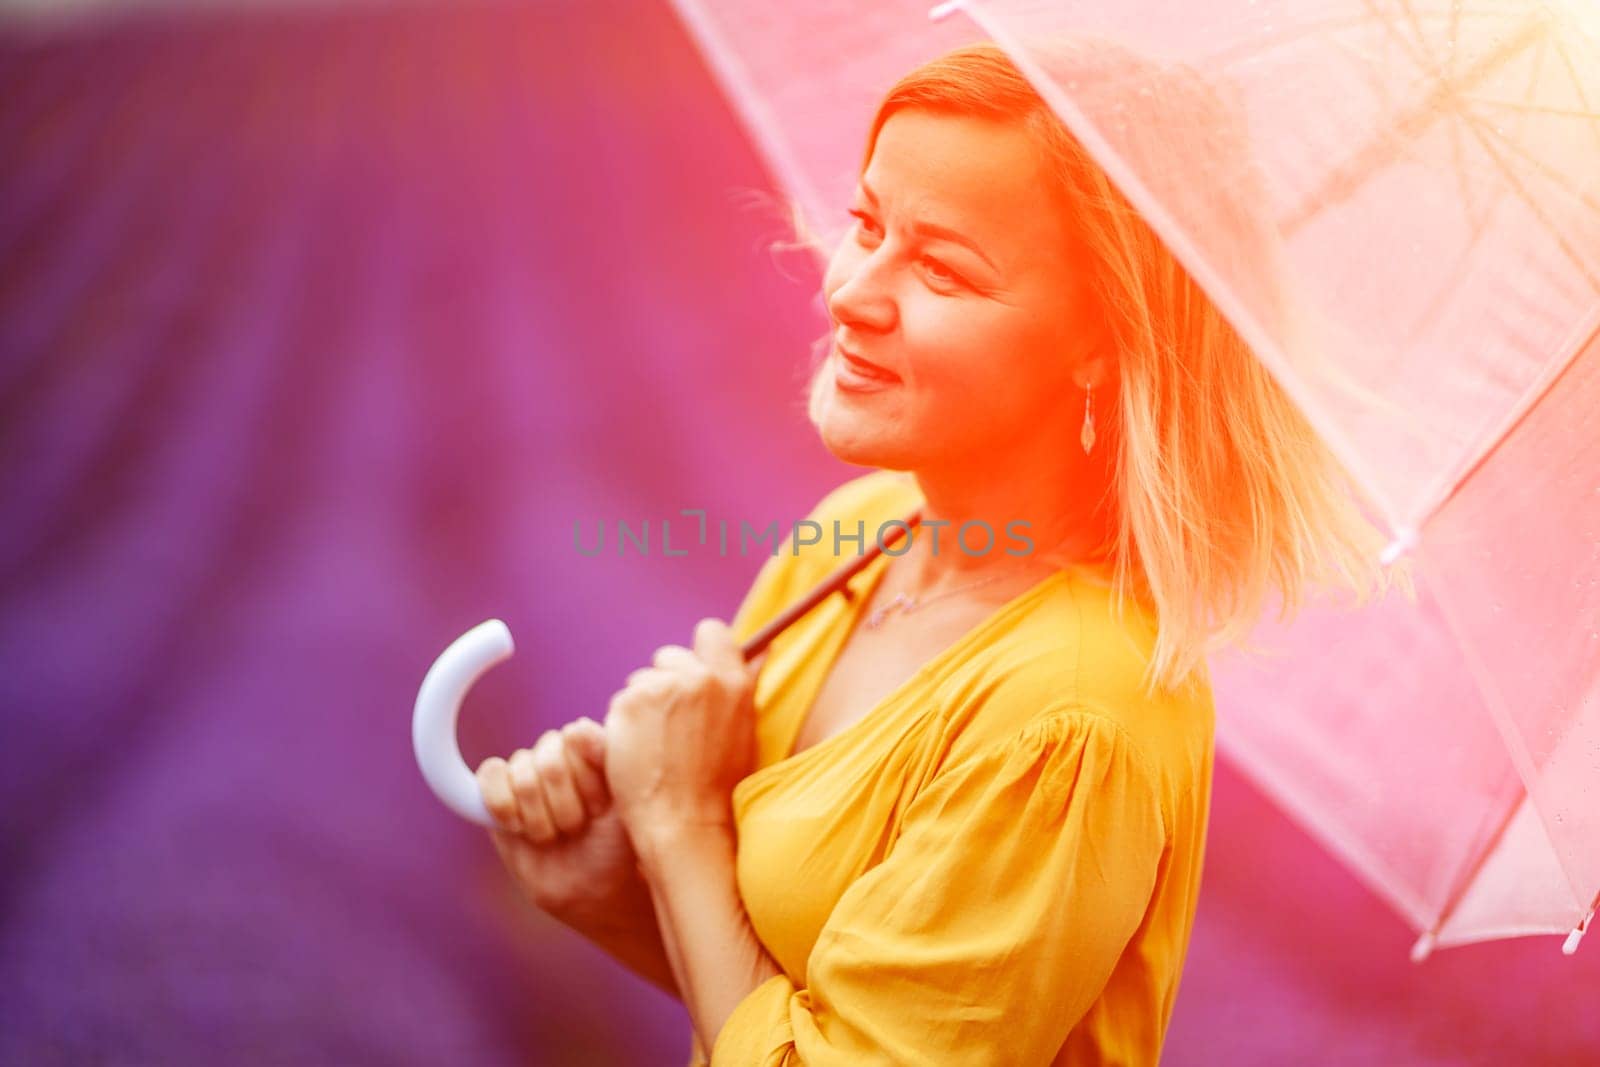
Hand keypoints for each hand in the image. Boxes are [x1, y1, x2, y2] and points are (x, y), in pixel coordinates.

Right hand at [475, 717, 639, 919]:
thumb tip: (576, 727)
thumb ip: (607, 761)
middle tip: (577, 827)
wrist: (586, 887)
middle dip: (566, 808)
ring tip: (555, 833)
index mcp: (596, 745)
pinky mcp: (498, 787)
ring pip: (522, 776)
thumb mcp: (626, 806)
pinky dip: (502, 806)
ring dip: (540, 819)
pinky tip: (518, 826)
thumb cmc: (613, 846)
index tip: (600, 810)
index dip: (588, 784)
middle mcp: (562, 749)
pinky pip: (490, 776)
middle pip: (550, 761)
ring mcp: (529, 767)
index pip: (577, 740)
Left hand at [602, 618, 763, 844]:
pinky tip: (636, 753)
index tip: (691, 676)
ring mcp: (664, 688)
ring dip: (642, 705)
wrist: (686, 824)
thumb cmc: (716, 788)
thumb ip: (738, 689)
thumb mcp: (742, 731)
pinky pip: (620, 703)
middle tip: (669, 726)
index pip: (711, 632)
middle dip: (664, 683)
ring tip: (655, 746)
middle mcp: (701, 678)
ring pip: (641, 681)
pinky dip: (623, 725)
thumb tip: (762, 649)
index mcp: (734, 683)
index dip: (699, 651)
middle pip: (669, 656)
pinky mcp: (630, 702)